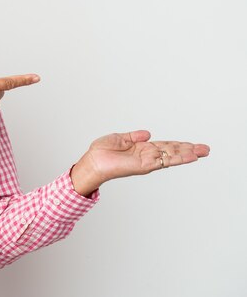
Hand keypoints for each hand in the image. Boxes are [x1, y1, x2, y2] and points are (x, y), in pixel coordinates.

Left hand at [70, 130, 209, 196]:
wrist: (92, 162)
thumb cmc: (101, 152)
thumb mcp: (119, 138)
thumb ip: (134, 136)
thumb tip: (148, 133)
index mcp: (141, 148)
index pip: (164, 146)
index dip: (178, 145)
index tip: (192, 145)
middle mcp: (146, 155)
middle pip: (172, 151)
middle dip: (189, 150)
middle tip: (205, 149)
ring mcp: (147, 161)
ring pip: (171, 156)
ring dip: (187, 154)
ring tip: (202, 152)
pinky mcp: (144, 165)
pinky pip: (163, 161)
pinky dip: (176, 158)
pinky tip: (187, 156)